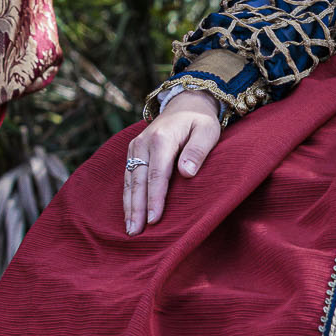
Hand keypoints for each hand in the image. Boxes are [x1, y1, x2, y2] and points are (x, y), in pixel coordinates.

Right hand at [122, 90, 222, 234]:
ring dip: (129, 206)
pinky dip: (127, 196)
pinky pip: (128, 177)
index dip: (155, 198)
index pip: (157, 174)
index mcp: (162, 139)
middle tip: (135, 232)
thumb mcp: (207, 131)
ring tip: (130, 229)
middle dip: (136, 208)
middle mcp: (144, 143)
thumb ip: (197, 151)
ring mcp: (136, 147)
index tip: (154, 219)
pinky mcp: (133, 151)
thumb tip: (186, 173)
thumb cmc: (200, 121)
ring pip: (130, 181)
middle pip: (138, 181)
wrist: (185, 102)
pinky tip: (128, 213)